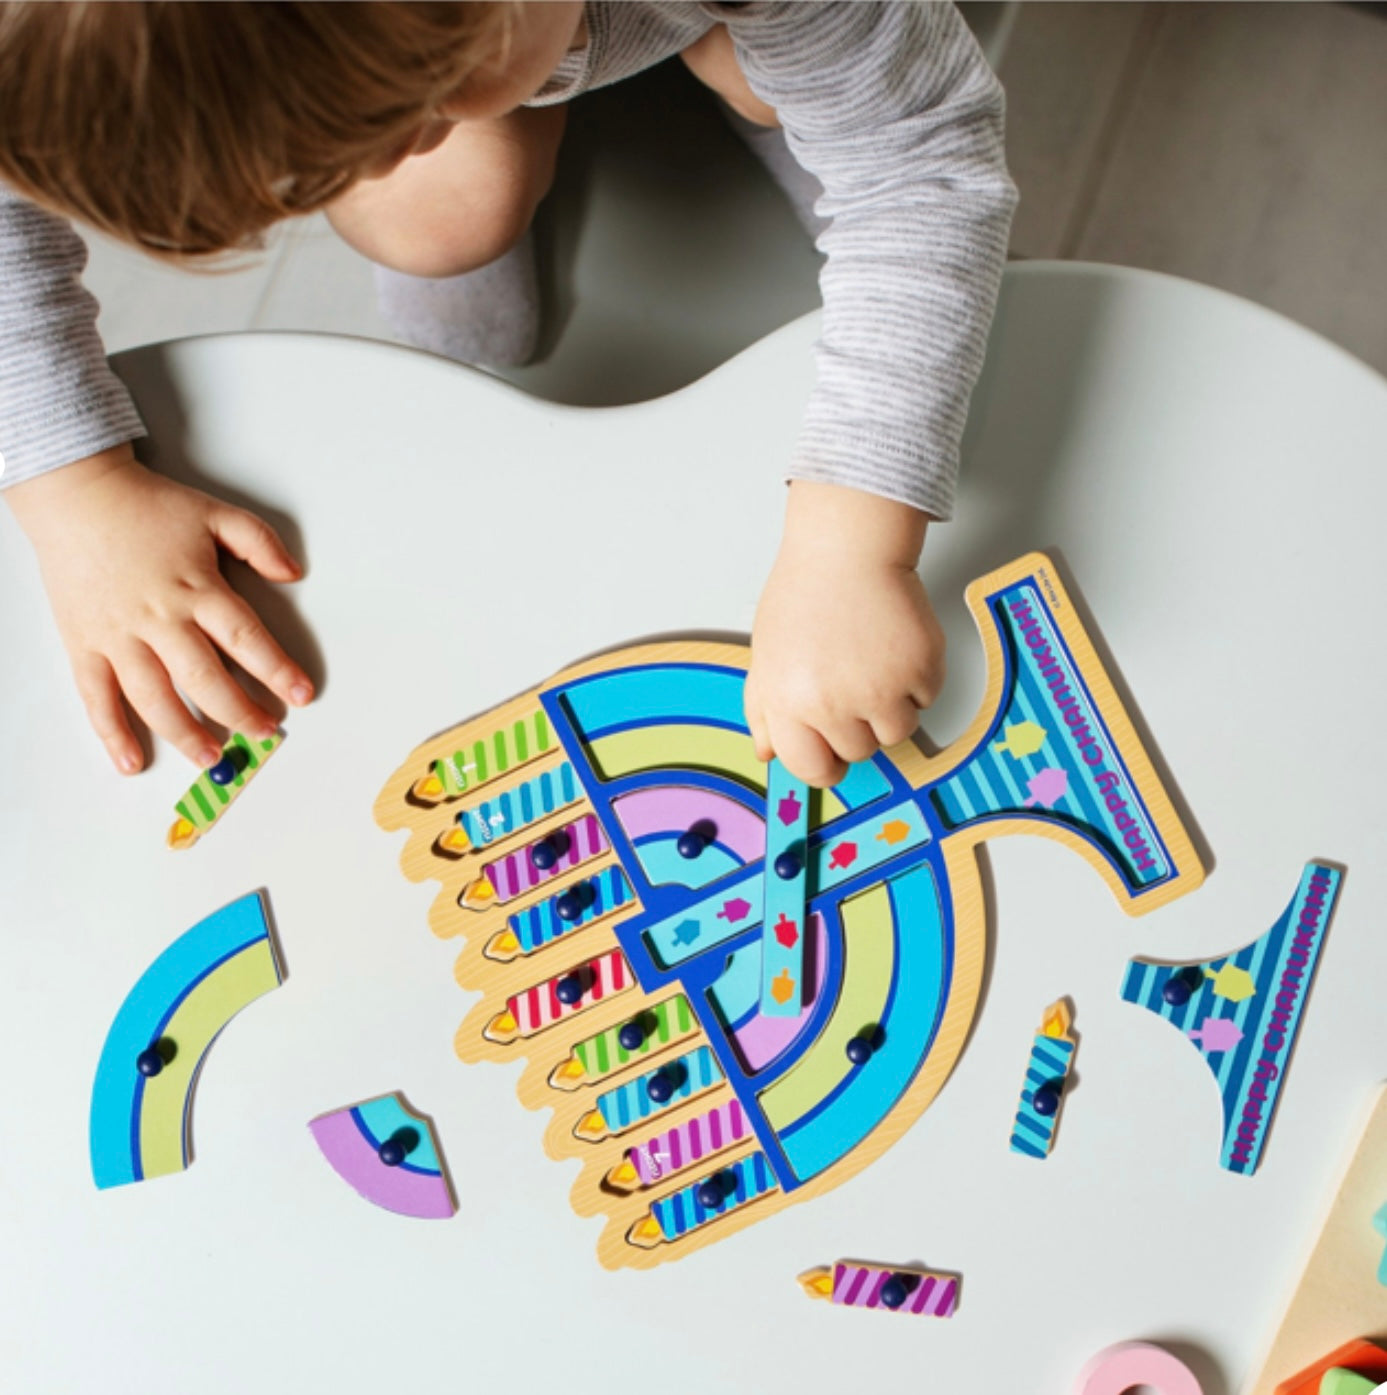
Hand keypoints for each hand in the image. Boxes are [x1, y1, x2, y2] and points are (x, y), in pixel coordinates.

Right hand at [5, 444, 312, 773]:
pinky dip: (112, 733)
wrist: (76, 494)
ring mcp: (118, 635)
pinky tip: (130, 762)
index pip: (245, 638)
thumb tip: (295, 574)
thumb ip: (258, 542)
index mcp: (196, 588)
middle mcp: (159, 618)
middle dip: (238, 712)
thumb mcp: (214, 512)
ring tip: (212, 757)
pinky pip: (96, 697)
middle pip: (204, 677)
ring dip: (184, 732)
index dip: (276, 670)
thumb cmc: (147, 506)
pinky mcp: (84, 644)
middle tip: (263, 732)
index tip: (300, 695)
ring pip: (154, 696)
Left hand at [744, 481, 944, 786]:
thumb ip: (764, 710)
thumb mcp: (768, 655)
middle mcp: (833, 704)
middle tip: (851, 679)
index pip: (813, 770)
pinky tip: (895, 644)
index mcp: (789, 704)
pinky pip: (928, 699)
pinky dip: (918, 678)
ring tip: (873, 661)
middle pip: (860, 752)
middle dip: (858, 724)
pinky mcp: (921, 669)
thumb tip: (768, 754)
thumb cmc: (805, 595)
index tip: (832, 750)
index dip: (825, 762)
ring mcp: (881, 689)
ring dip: (892, 705)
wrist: (847, 549)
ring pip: (898, 731)